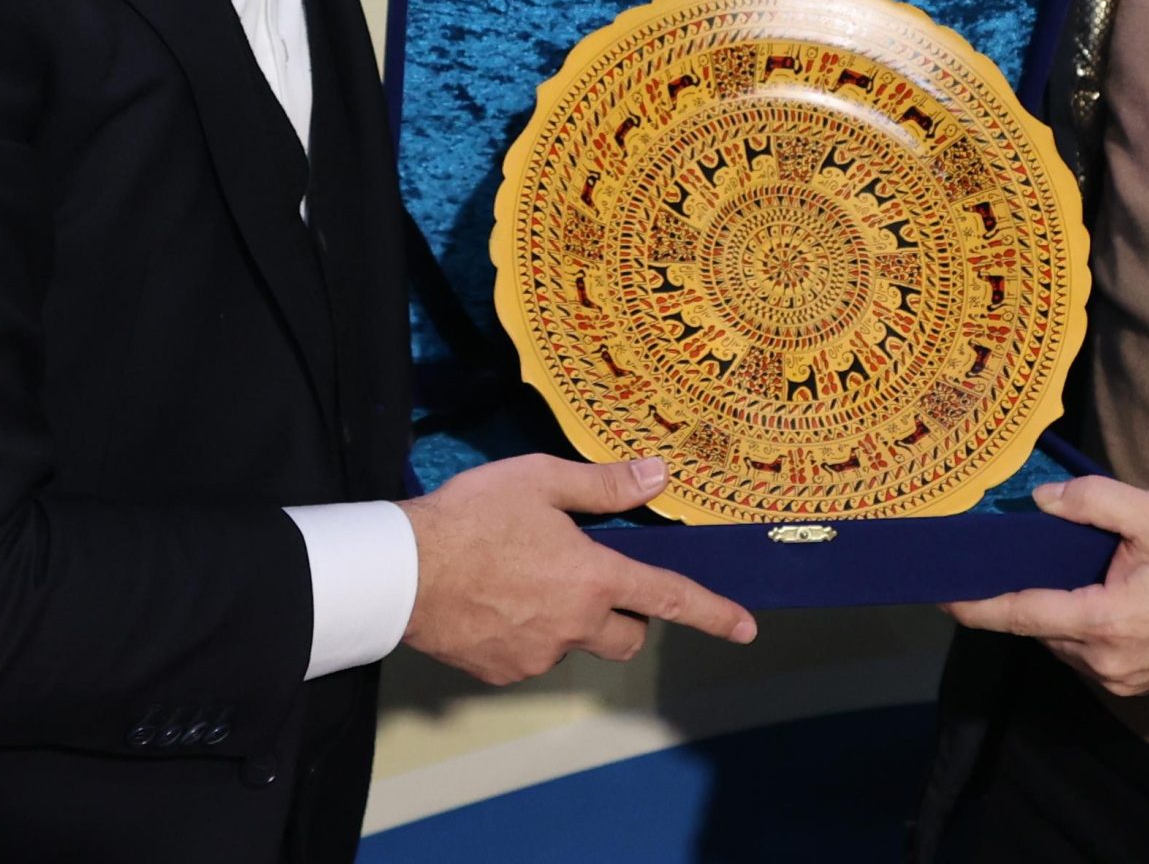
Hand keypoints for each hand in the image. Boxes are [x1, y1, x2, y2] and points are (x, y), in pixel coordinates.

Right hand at [400, 455, 757, 683]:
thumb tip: (659, 475)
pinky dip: (528, 634)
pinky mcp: (504, 673)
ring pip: (575, 643)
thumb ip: (605, 484)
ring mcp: (539, 656)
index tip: (747, 628)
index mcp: (593, 578)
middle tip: (592, 580)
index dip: (714, 614)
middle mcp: (575, 625)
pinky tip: (495, 603)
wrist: (402, 570)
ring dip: (568, 620)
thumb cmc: (472, 515)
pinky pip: (533, 656)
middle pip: (628, 637)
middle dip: (626, 616)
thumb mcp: (540, 480)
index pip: (670, 599)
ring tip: (521, 581)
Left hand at [944, 477, 1148, 696]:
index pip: (1021, 614)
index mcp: (1102, 620)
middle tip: (1000, 561)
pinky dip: (1077, 626)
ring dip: (1052, 611)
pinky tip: (1088, 595)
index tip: (940, 595)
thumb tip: (1040, 500)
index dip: (977, 605)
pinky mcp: (1133, 685)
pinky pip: (1086, 654)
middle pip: (1038, 627)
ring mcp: (1119, 679)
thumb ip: (1093, 501)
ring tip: (1051, 571)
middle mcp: (1103, 661)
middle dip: (1017, 597)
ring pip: (1061, 642)